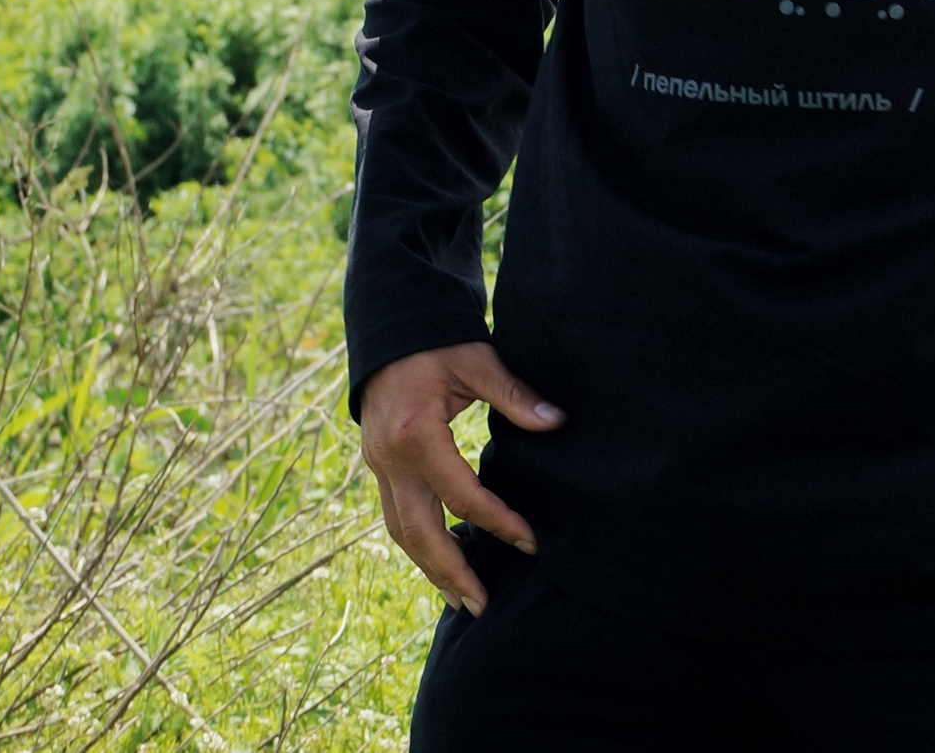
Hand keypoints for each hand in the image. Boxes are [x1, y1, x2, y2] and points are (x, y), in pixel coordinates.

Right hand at [359, 340, 565, 616]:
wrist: (390, 329)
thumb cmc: (438, 342)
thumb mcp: (478, 360)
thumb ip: (514, 394)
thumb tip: (557, 421)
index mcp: (416, 434)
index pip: (461, 495)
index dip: (498, 522)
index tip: (530, 541)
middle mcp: (390, 458)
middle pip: (418, 532)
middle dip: (451, 572)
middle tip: (482, 605)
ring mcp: (378, 465)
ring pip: (400, 531)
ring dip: (430, 568)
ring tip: (461, 598)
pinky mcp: (377, 465)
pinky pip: (394, 515)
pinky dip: (417, 544)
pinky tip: (439, 561)